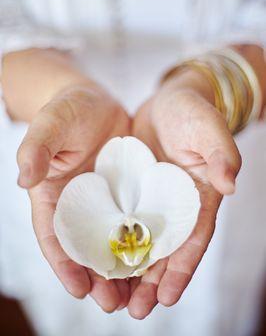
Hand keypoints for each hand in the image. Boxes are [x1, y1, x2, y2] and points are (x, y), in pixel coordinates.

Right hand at [17, 83, 130, 311]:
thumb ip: (37, 147)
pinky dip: (142, 244)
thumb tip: (23, 177)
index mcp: (53, 195)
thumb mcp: (52, 123)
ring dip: (121, 271)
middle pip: (85, 248)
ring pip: (112, 243)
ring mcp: (105, 202)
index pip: (54, 235)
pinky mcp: (128, 195)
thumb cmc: (68, 109)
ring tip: (135, 298)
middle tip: (113, 304)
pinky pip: (136, 222)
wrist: (96, 102)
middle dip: (97, 277)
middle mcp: (79, 206)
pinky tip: (155, 261)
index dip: (64, 263)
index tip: (79, 288)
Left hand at [128, 70, 241, 318]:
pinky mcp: (130, 192)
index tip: (167, 297)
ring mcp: (150, 201)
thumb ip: (221, 153)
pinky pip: (118, 220)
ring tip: (112, 299)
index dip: (182, 268)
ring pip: (139, 243)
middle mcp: (174, 206)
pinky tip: (96, 261)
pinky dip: (110, 242)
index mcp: (198, 197)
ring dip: (128, 272)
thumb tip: (229, 183)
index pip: (194, 238)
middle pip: (164, 250)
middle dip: (151, 282)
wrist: (169, 103)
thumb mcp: (208, 127)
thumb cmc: (193, 113)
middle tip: (134, 311)